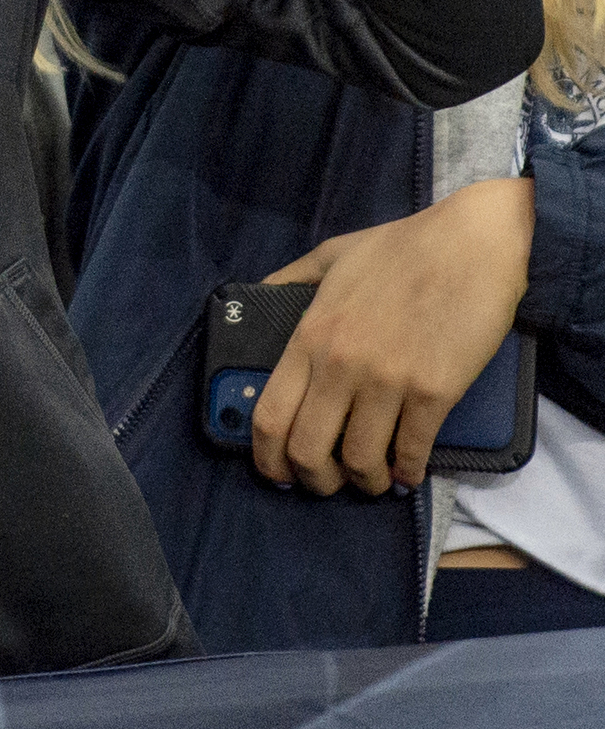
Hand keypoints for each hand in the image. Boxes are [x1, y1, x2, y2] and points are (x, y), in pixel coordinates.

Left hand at [253, 176, 532, 494]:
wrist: (471, 244)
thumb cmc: (400, 247)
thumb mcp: (329, 255)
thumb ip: (289, 280)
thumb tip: (256, 297)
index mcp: (308, 336)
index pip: (270, 415)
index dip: (267, 456)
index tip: (276, 471)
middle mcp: (340, 364)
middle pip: (308, 449)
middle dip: (314, 480)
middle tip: (327, 483)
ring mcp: (387, 381)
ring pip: (359, 460)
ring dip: (365, 481)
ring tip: (373, 478)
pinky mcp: (434, 392)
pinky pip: (411, 451)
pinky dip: (407, 472)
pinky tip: (407, 473)